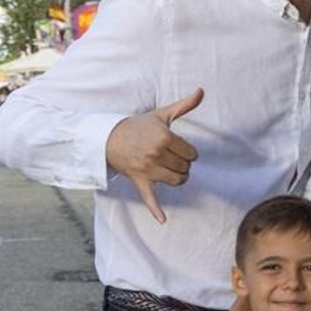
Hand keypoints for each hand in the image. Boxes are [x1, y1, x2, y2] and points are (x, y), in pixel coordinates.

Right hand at [104, 88, 203, 223]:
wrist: (108, 138)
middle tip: (170, 156)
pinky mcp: (140, 181)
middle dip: (183, 163)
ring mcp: (147, 169)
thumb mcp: (162, 114)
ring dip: (179, 177)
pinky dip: (156, 210)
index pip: (193, 154)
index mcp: (164, 138)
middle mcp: (156, 154)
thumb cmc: (139, 126)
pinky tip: (163, 220)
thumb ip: (184, 105)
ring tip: (171, 169)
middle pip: (186, 168)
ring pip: (177, 181)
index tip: (177, 147)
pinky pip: (149, 198)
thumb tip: (202, 90)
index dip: (189, 151)